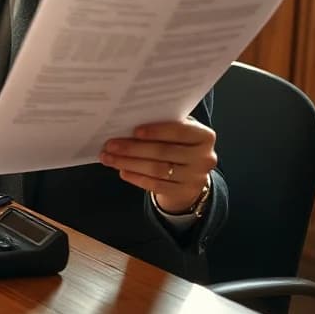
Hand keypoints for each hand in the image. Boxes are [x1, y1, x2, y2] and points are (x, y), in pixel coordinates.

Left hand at [99, 117, 216, 212]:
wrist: (191, 174)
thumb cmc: (179, 144)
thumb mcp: (179, 133)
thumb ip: (163, 125)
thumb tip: (129, 122)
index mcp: (205, 136)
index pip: (180, 131)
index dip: (157, 131)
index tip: (134, 130)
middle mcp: (205, 158)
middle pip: (163, 152)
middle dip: (133, 148)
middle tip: (110, 145)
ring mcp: (196, 177)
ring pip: (157, 170)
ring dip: (129, 163)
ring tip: (109, 158)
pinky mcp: (184, 192)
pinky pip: (156, 185)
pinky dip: (136, 178)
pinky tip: (122, 171)